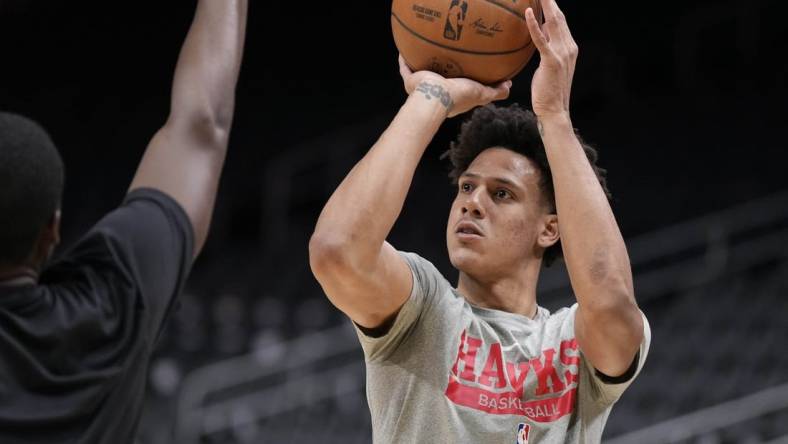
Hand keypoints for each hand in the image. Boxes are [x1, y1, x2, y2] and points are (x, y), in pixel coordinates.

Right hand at [398, 55, 510, 117]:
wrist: (436, 96)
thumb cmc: (458, 96)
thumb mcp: (482, 94)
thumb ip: (495, 92)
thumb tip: (508, 85)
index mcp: (452, 98)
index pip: (458, 89)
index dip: (461, 81)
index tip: (467, 70)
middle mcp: (436, 93)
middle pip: (439, 80)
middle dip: (442, 71)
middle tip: (447, 58)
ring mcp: (422, 87)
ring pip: (421, 74)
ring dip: (422, 65)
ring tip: (425, 52)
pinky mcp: (411, 81)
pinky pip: (406, 68)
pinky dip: (404, 61)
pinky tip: (404, 50)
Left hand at [525, 0, 576, 118]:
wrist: (554, 109)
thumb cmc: (548, 88)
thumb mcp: (548, 64)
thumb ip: (547, 46)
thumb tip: (540, 29)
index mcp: (569, 47)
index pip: (561, 21)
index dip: (553, 6)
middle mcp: (569, 47)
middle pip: (559, 17)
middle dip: (550, 0)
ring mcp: (562, 53)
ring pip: (553, 23)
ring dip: (546, 4)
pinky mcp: (551, 61)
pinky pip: (541, 39)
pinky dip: (535, 24)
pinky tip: (529, 12)